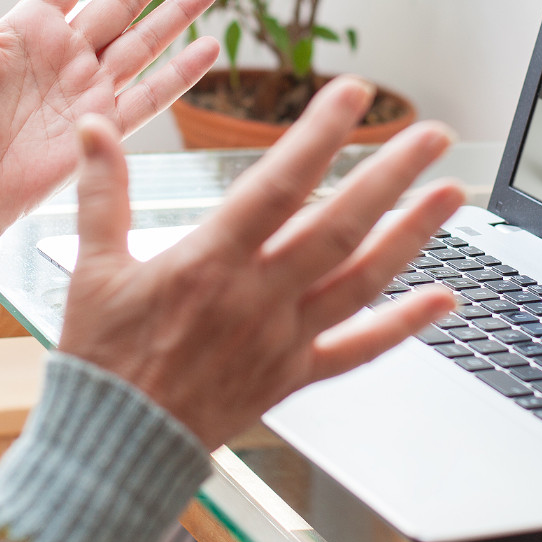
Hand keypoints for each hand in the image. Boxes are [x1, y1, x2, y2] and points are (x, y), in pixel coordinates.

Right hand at [59, 78, 464, 448]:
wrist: (116, 446)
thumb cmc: (102, 358)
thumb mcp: (91, 267)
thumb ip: (102, 192)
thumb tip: (94, 126)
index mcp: (208, 263)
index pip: (277, 186)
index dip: (319, 136)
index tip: (352, 95)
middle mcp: (256, 298)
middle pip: (337, 227)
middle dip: (389, 176)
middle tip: (431, 133)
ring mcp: (282, 340)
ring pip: (360, 281)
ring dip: (411, 235)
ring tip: (450, 193)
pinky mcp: (292, 376)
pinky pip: (357, 351)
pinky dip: (403, 326)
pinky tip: (442, 299)